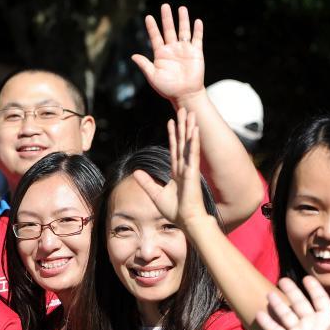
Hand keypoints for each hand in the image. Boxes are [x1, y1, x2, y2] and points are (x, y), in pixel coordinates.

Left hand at [131, 4, 204, 105]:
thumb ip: (144, 65)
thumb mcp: (153, 76)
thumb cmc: (167, 88)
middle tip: (165, 5)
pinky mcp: (196, 52)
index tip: (148, 17)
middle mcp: (172, 49)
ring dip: (183, 20)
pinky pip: (197, 39)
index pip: (155, 37)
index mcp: (161, 54)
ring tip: (182, 8)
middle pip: (169, 30)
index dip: (152, 27)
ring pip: (183, 31)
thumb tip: (133, 56)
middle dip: (167, 18)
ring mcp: (184, 49)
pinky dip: (197, 30)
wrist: (184, 94)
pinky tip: (197, 21)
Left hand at [132, 107, 208, 228]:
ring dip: (189, 128)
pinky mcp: (193, 172)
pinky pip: (192, 153)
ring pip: (188, 143)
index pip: (174, 149)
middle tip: (183, 109)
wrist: (187, 220)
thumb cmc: (175, 210)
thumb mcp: (155, 194)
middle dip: (182, 126)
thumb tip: (135, 172)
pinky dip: (193, 141)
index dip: (172, 135)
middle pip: (182, 142)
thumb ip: (146, 182)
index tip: (170, 121)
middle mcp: (184, 167)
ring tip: (189, 113)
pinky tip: (194, 129)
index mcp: (177, 172)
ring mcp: (190, 168)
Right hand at [256, 277, 329, 329]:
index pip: (319, 299)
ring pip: (285, 314)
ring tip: (269, 293)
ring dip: (277, 304)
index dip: (313, 289)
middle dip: (291, 292)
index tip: (307, 278)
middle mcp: (311, 323)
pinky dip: (267, 322)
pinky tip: (260, 313)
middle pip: (299, 303)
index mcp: (327, 318)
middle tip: (282, 279)